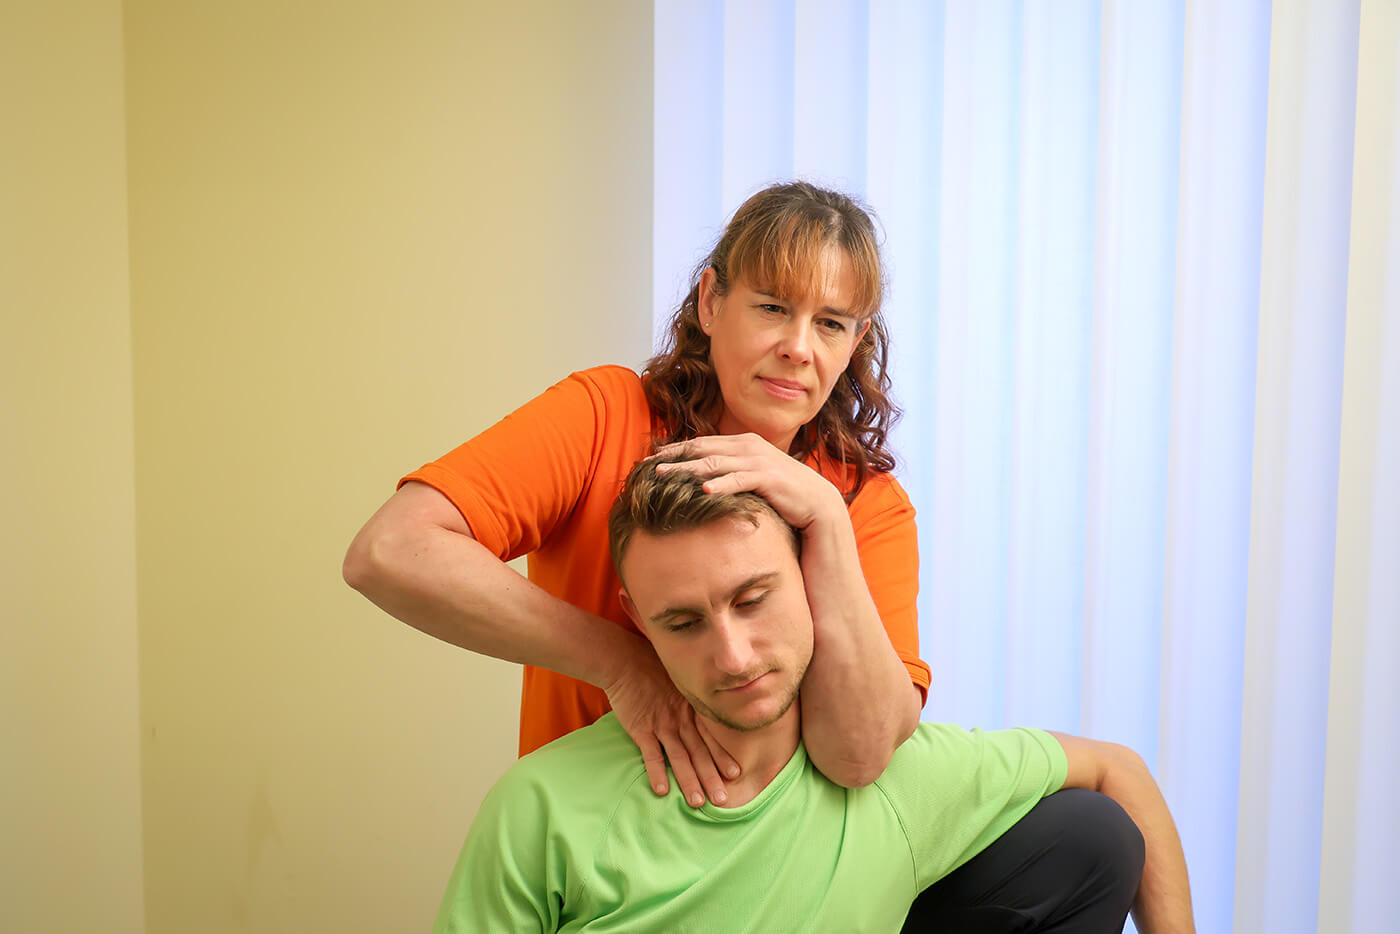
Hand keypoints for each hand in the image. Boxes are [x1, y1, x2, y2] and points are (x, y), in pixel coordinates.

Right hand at [603, 636, 739, 806]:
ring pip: (679, 757)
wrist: (625, 660)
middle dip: (711, 776)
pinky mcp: (641, 728)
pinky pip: (651, 754)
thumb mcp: (679, 681)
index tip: (736, 774)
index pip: (710, 737)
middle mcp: (680, 719)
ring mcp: (661, 724)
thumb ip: (690, 699)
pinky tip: (662, 790)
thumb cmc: (652, 668)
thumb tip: (704, 709)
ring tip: (698, 802)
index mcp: (690, 709)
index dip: (722, 756)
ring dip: (689, 780)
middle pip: (698, 752)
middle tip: (722, 799)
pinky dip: (657, 772)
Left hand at [651, 434, 845, 530]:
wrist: (816, 502)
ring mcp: (757, 460)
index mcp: (742, 442)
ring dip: (686, 469)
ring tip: (664, 476)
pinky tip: (704, 491)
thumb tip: (705, 477)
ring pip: (714, 463)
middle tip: (648, 466)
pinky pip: (739, 480)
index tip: (653, 457)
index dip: (676, 449)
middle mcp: (748, 446)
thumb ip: (731, 470)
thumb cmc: (782, 491)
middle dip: (673, 457)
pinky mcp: (768, 477)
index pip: (702, 443)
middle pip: (702, 449)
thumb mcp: (752, 475)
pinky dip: (721, 484)